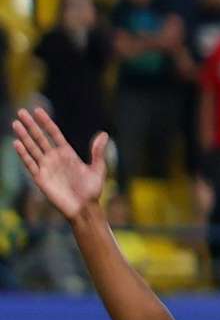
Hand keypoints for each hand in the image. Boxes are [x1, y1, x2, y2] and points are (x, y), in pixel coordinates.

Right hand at [8, 106, 103, 222]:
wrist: (84, 209)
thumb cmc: (92, 191)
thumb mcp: (98, 169)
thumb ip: (98, 152)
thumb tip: (104, 134)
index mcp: (67, 154)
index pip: (53, 134)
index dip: (46, 122)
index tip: (38, 110)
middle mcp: (54, 158)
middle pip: (40, 138)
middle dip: (31, 125)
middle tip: (21, 111)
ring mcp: (46, 167)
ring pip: (32, 148)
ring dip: (24, 136)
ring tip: (16, 124)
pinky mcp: (40, 178)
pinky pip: (30, 163)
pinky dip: (23, 153)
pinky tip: (17, 143)